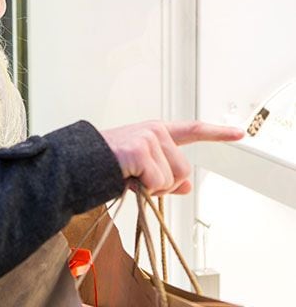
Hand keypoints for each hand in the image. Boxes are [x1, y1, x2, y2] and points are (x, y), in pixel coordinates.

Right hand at [100, 120, 243, 194]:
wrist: (80, 163)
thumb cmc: (105, 165)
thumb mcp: (140, 169)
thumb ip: (165, 174)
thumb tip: (186, 185)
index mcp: (155, 133)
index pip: (191, 130)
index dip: (217, 132)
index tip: (239, 133)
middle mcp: (154, 132)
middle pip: (183, 169)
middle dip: (165, 184)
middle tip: (141, 182)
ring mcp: (148, 138)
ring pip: (171, 178)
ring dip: (153, 187)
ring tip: (131, 178)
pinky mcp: (140, 149)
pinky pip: (157, 181)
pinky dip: (143, 188)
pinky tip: (127, 177)